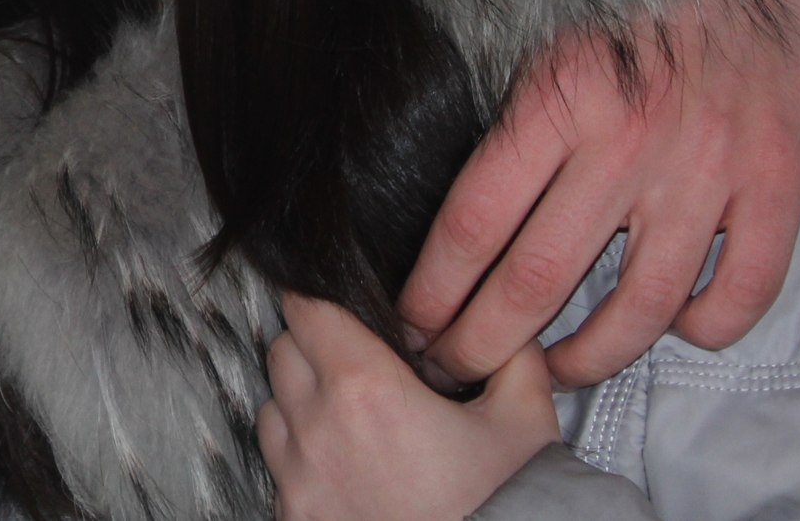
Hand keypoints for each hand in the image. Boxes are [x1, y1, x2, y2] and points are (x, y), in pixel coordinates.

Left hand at [259, 292, 557, 520]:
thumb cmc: (501, 508)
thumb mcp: (525, 424)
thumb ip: (513, 358)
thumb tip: (505, 326)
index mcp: (366, 389)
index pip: (306, 308)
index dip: (323, 300)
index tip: (343, 310)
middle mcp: (318, 429)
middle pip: (284, 351)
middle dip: (314, 347)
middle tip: (359, 365)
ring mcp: (298, 476)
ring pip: (273, 406)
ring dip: (302, 402)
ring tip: (355, 421)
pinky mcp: (293, 513)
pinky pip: (277, 464)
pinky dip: (300, 456)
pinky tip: (347, 465)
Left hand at [398, 0, 799, 386]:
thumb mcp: (545, 14)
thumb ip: (511, 94)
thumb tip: (446, 155)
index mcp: (558, 99)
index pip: (473, 221)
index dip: (435, 287)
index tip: (411, 320)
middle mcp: (628, 146)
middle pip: (539, 278)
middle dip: (485, 341)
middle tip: (457, 370)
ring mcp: (707, 173)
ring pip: (639, 304)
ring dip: (590, 352)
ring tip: (555, 368)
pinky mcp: (778, 183)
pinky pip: (741, 288)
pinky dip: (705, 326)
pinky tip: (678, 329)